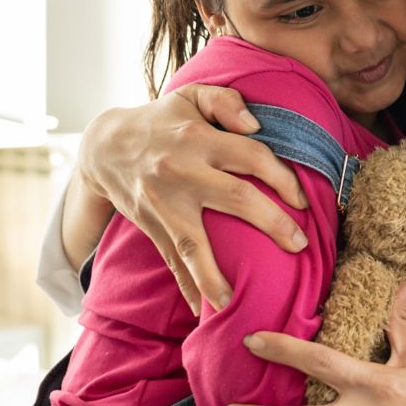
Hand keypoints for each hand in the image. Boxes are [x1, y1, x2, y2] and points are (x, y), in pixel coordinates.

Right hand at [76, 84, 306, 310]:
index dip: (283, 178)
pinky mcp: (150, 225)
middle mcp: (181, 172)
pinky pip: (171, 260)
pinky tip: (204, 310)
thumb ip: (227, 102)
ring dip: (216, 275)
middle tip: (300, 245)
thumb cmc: (162, 120)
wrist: (103, 146)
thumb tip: (257, 125)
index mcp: (198, 139)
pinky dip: (187, 286)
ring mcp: (163, 203)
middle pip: (236, 199)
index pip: (252, 157)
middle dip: (273, 224)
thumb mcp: (191, 96)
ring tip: (237, 301)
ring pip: (193, 243)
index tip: (303, 200)